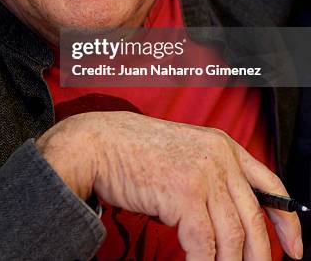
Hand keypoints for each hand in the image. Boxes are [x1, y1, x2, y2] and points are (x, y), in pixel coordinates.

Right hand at [36, 111, 302, 259]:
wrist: (102, 143)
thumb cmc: (138, 152)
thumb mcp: (187, 155)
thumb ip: (213, 177)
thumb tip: (231, 218)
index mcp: (224, 145)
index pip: (270, 185)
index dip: (287, 222)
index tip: (294, 249)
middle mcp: (221, 158)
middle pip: (254, 220)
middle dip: (259, 256)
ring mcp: (205, 175)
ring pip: (233, 239)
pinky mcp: (186, 194)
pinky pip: (205, 246)